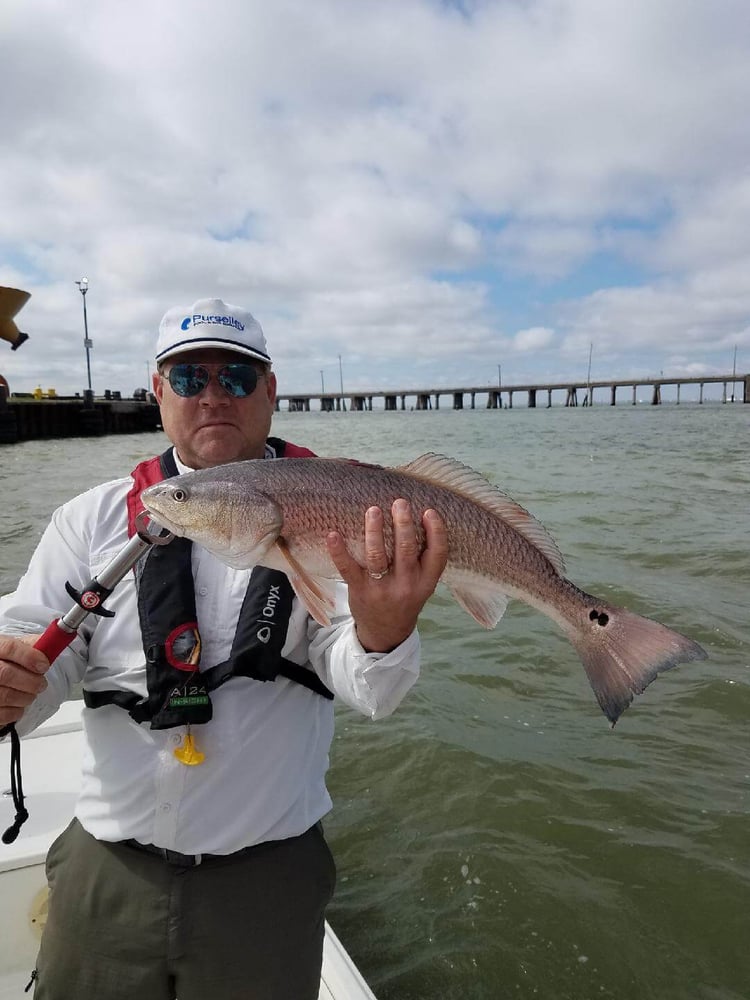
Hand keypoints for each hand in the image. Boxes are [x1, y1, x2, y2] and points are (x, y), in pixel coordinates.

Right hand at [0, 634, 48, 726]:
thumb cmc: (4, 662)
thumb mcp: (16, 648)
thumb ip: (31, 646)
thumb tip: (53, 643)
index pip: (9, 648)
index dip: (29, 657)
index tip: (44, 665)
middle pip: (6, 674)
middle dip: (31, 681)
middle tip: (41, 684)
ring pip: (5, 695)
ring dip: (26, 697)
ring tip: (31, 694)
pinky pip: (2, 714)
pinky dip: (16, 712)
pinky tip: (19, 705)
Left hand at [326, 499, 447, 652]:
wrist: (386, 632)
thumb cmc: (405, 598)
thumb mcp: (423, 584)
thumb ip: (423, 558)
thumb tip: (418, 516)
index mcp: (426, 582)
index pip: (437, 555)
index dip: (436, 531)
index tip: (428, 511)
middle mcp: (406, 585)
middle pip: (406, 549)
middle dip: (403, 523)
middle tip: (399, 503)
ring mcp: (381, 589)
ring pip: (377, 555)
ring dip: (375, 530)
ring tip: (373, 510)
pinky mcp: (359, 590)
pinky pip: (347, 568)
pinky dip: (339, 551)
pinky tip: (333, 534)